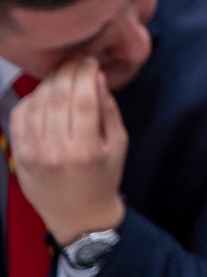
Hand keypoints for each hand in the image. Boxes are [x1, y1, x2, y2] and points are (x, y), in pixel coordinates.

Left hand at [11, 59, 127, 246]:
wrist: (78, 215)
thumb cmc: (104, 178)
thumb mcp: (118, 144)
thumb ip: (108, 110)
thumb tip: (96, 78)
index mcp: (86, 150)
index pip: (84, 100)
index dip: (86, 74)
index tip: (90, 62)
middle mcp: (56, 151)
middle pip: (58, 98)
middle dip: (67, 73)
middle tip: (75, 63)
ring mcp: (32, 154)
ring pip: (36, 104)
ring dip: (48, 84)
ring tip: (61, 76)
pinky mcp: (18, 155)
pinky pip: (19, 117)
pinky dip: (30, 100)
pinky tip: (43, 95)